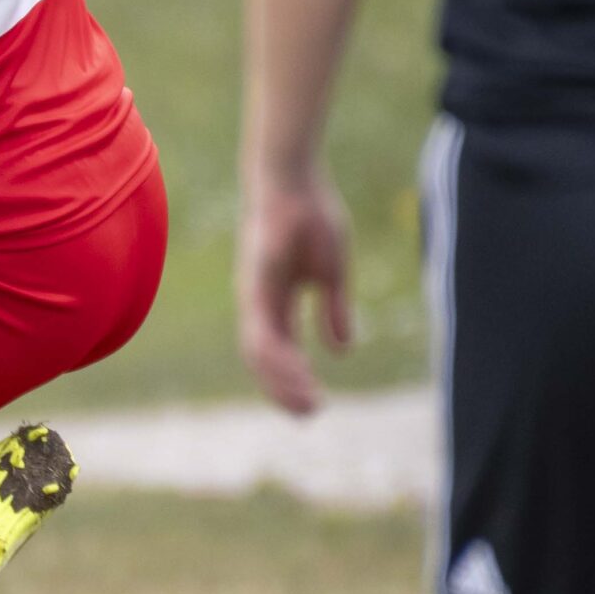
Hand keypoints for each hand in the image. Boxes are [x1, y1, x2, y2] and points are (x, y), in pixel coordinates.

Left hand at [236, 174, 353, 415]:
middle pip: (264, 360)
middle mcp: (257, 303)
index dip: (292, 378)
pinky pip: (262, 331)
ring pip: (260, 353)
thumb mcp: (331, 272)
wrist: (292, 178)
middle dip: (285, 390)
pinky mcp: (255, 284)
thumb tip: (340, 349)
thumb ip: (333, 311)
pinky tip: (300, 373)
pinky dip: (278, 357)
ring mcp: (253, 295)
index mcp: (273, 302)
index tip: (315, 403)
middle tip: (310, 415)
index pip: (277, 351)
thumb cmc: (311, 217)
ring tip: (309, 404)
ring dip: (283, 381)